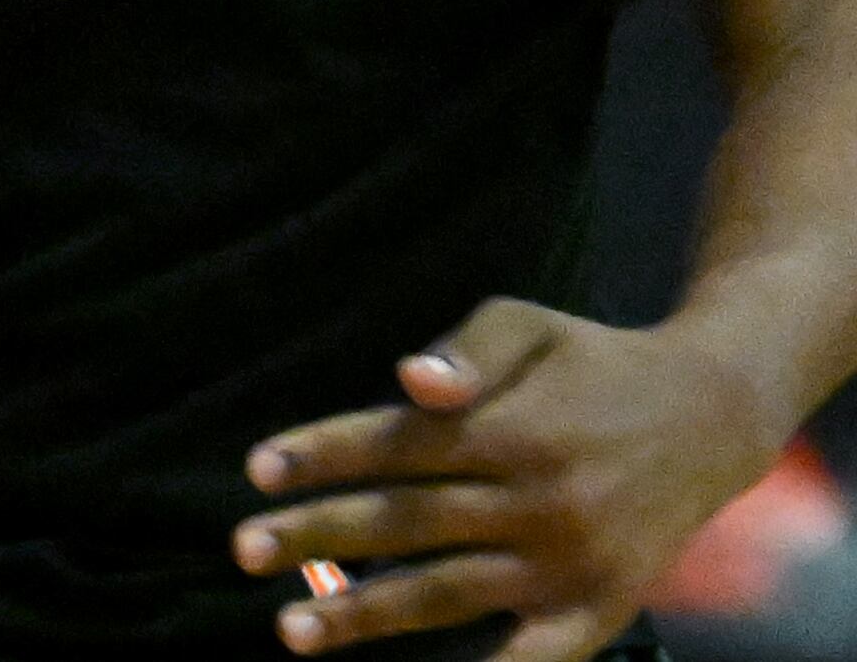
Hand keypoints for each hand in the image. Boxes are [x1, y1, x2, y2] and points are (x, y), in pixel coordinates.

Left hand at [238, 296, 786, 657]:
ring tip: (292, 629)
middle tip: (243, 549)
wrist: (710, 414)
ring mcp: (570, 563)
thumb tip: (411, 379)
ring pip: (450, 593)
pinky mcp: (601, 608)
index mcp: (512, 428)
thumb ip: (466, 349)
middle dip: (318, 537)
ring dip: (366, 614)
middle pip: (408, 521)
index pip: (397, 444)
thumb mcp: (528, 324)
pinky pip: (536, 660)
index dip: (323, 455)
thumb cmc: (591, 361)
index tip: (255, 470)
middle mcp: (539, 500)